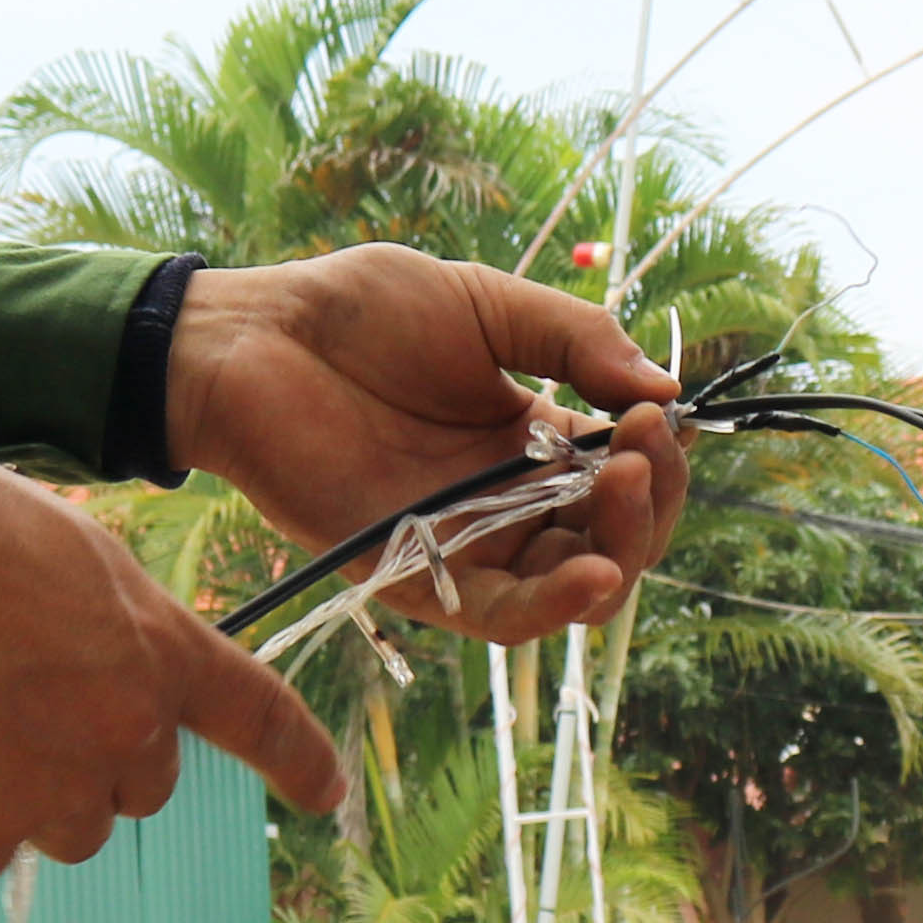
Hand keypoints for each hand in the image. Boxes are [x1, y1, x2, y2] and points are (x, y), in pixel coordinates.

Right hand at [0, 442, 343, 879]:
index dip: (298, 760)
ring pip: (63, 827)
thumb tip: (101, 681)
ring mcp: (53, 792)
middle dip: (92, 757)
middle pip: (138, 786)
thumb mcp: (79, 557)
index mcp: (162, 653)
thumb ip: (117, 635)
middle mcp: (127, 734)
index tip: (327, 794)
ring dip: (25, 793)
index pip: (258, 716)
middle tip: (15, 697)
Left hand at [169, 249, 688, 644]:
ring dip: (622, 548)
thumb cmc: (357, 314)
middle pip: (614, 539)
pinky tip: (593, 573)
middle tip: (645, 447)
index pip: (624, 478)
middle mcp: (508, 503)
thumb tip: (668, 392)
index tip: (656, 412)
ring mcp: (466, 544)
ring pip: (574, 585)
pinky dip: (556, 606)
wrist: (254, 337)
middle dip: (653, 501)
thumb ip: (575, 341)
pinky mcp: (419, 576)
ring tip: (630, 484)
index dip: (658, 456)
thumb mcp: (488, 305)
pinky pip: (502, 617)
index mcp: (531, 442)